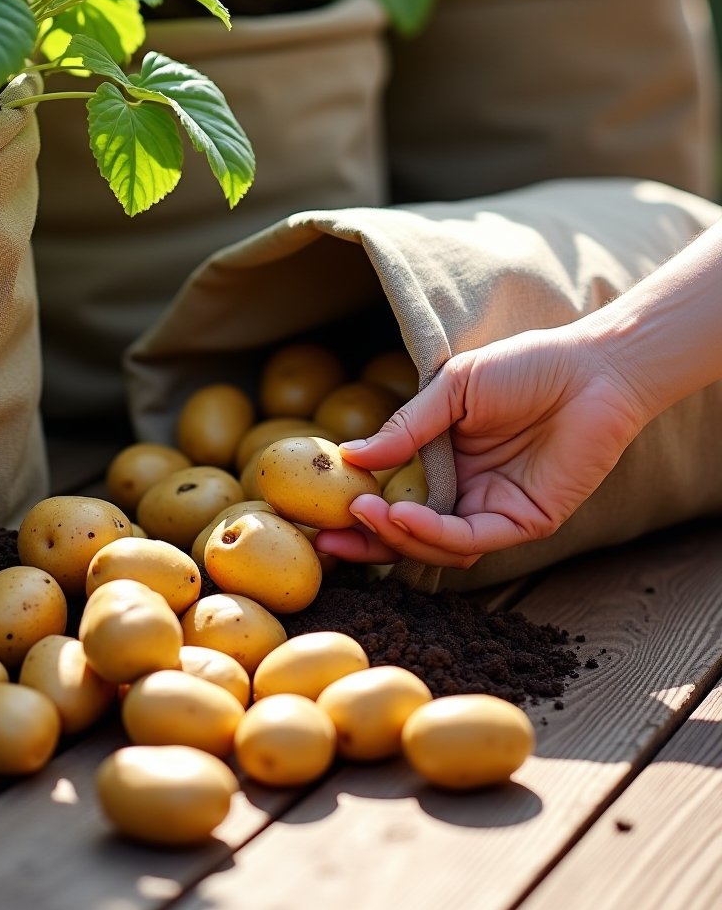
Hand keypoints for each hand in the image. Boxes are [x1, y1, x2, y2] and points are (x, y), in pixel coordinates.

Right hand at [315, 323, 652, 569]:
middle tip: (327, 541)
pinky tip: (404, 514)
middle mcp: (466, 490)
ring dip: (397, 535)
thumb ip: (407, 426)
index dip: (359, 507)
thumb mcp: (453, 387)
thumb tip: (350, 457)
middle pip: (409, 532)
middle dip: (367, 542)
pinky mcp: (523, 521)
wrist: (591, 369)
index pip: (394, 494)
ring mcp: (494, 509)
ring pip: (436, 544)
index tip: (319, 509)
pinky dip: (434, 532)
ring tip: (366, 512)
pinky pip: (471, 539)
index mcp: (445, 457)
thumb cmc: (526, 366)